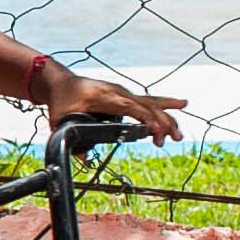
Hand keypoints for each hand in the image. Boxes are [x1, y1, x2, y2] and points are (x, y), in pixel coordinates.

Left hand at [47, 70, 186, 143]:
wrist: (59, 81)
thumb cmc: (61, 100)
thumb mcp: (59, 120)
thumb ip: (67, 138)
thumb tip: (82, 157)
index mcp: (104, 96)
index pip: (129, 107)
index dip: (144, 118)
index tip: (156, 130)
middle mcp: (117, 92)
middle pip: (145, 105)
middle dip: (162, 122)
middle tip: (174, 138)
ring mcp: (122, 92)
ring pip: (150, 103)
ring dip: (166, 117)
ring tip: (178, 134)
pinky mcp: (124, 95)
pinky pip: (147, 100)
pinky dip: (164, 105)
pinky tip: (181, 104)